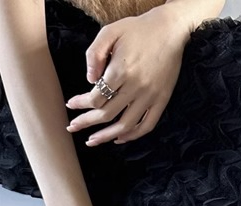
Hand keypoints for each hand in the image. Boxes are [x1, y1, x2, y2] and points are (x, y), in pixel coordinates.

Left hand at [64, 6, 192, 145]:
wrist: (169, 31)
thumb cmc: (138, 30)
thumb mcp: (109, 32)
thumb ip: (95, 54)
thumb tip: (89, 80)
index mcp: (121, 71)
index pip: (96, 97)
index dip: (81, 104)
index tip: (71, 105)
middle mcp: (136, 88)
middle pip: (107, 114)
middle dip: (87, 123)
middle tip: (72, 128)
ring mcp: (150, 97)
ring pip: (126, 125)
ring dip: (107, 135)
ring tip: (93, 140)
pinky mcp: (161, 101)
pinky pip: (147, 125)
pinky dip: (133, 135)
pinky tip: (120, 138)